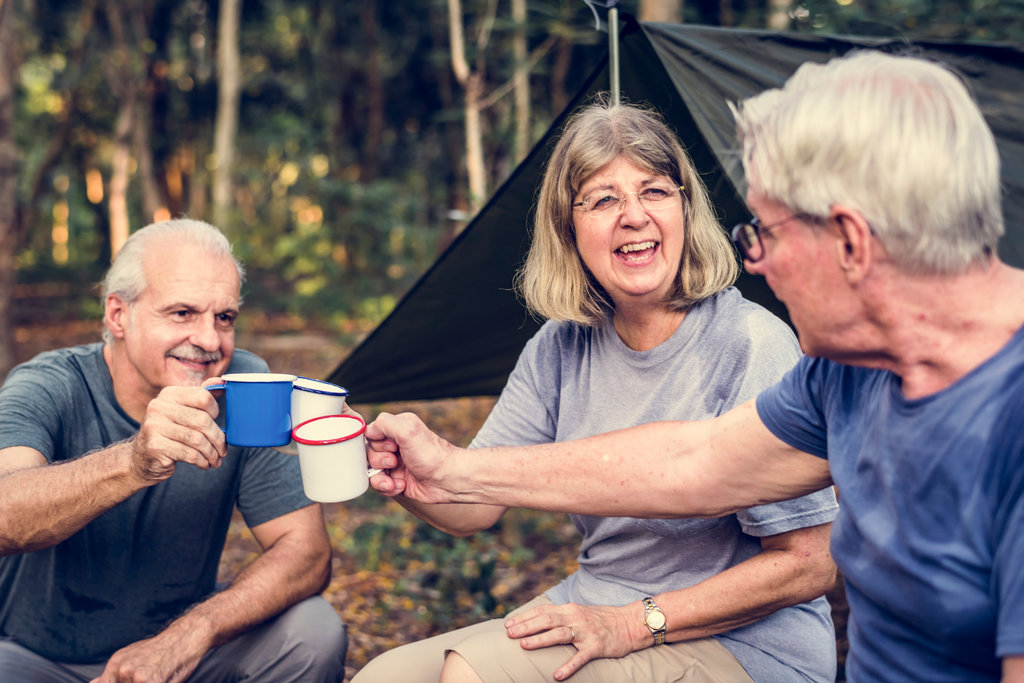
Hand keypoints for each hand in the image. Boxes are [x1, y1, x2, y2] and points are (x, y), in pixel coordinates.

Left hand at [90, 629, 204, 682]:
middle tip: (149, 676)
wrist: (187, 636)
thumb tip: (93, 682)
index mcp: (115, 663)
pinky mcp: (149, 680)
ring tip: (159, 676)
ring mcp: (134, 675)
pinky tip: (164, 678)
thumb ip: (114, 674)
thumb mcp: (135, 657)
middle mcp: (121, 669)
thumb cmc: (164, 649)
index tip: (131, 681)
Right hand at [129, 385, 227, 483]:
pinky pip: (190, 454)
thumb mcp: (182, 410)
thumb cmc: (169, 432)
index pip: (203, 396)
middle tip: (223, 450)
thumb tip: (222, 382)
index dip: (215, 411)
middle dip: (218, 438)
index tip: (217, 422)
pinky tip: (204, 464)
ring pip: (198, 439)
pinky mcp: (155, 447)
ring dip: (212, 453)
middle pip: (202, 420)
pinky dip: (202, 461)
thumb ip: (200, 396)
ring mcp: (154, 427)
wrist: (141, 457)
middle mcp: (159, 407)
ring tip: (215, 459)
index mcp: (169, 394)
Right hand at [364, 412, 458, 502]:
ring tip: (396, 480)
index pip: (370, 434)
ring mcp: (396, 464)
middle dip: (378, 461)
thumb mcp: (408, 430)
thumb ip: (385, 423)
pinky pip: (380, 485)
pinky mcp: (397, 480)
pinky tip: (401, 486)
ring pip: (371, 472)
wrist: (449, 480)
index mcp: (398, 429)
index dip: (376, 443)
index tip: (391, 447)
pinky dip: (388, 487)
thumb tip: (369, 431)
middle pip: (368, 454)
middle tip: (394, 462)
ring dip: (381, 478)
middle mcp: (396, 445)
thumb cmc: (432, 455)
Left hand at [504, 602, 637, 680]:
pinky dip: (568, 666)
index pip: (543, 611)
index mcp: (570, 609)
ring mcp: (586, 632)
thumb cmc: (602, 620)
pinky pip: (580, 658)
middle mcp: (576, 618)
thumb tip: (539, 621)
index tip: (508, 624)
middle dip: (526, 626)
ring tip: (524, 646)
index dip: (525, 617)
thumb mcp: (580, 613)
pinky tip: (557, 675)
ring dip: (541, 640)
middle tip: (508, 634)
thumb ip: (562, 616)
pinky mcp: (596, 647)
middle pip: (547, 620)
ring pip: (560, 634)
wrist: (630, 624)